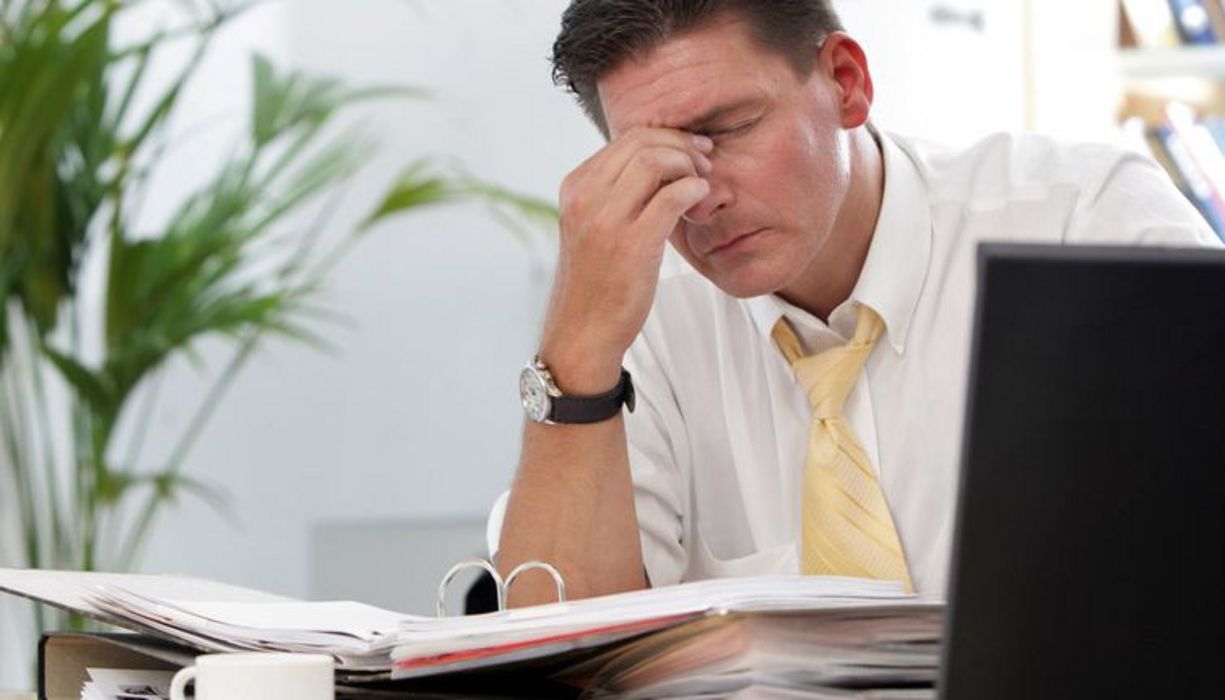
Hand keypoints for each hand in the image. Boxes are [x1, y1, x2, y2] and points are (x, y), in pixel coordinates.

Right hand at [540, 128, 713, 392]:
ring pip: (655, 161)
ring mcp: (605, 220)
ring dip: (689, 165)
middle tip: (706, 160)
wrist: (583, 332)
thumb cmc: (596, 281)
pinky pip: (672, 197)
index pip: (626, 138)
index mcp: (575, 187)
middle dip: (682, 144)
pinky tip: (702, 200)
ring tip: (704, 182)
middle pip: (642, 141)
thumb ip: (613, 193)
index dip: (667, 137)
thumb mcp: (592, 226)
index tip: (691, 151)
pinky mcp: (631, 244)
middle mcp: (585, 197)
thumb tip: (655, 162)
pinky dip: (694, 190)